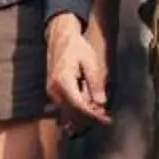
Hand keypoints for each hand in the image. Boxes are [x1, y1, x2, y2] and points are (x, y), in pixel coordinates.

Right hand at [47, 13, 111, 128]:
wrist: (61, 38)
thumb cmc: (77, 48)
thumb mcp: (91, 62)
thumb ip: (95, 83)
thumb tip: (101, 103)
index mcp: (63, 81)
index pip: (79, 106)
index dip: (93, 116)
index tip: (107, 120)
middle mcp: (54, 89)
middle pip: (73, 113)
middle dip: (90, 118)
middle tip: (106, 118)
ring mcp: (51, 92)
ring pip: (68, 112)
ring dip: (84, 116)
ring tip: (100, 114)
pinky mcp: (53, 92)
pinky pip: (65, 107)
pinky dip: (78, 111)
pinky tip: (89, 108)